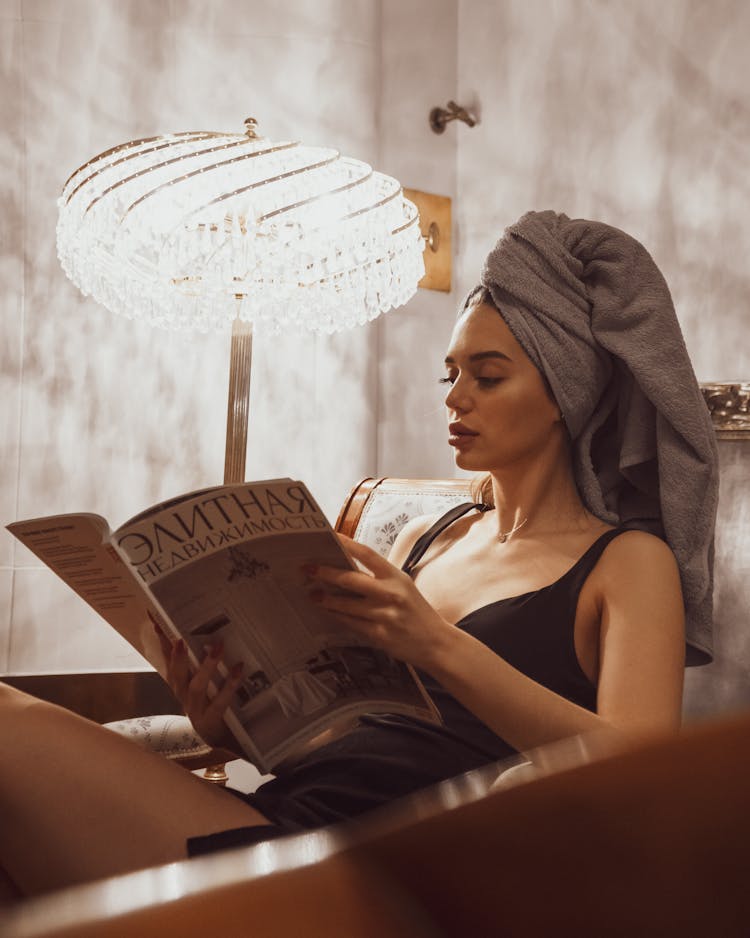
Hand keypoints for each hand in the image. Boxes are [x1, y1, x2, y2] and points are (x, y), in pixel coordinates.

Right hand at [154, 625, 244, 752]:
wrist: (221, 742)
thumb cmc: (211, 706)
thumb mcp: (202, 684)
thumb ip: (202, 663)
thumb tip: (210, 633)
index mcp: (180, 686)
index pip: (168, 661)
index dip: (162, 643)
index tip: (157, 622)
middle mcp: (183, 697)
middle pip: (176, 676)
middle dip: (176, 657)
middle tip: (178, 638)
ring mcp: (196, 711)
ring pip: (197, 687)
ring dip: (206, 666)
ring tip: (217, 647)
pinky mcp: (211, 721)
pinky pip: (220, 702)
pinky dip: (229, 685)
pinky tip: (239, 669)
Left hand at [307, 534, 454, 670]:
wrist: (435, 642)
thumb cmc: (416, 611)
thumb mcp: (403, 586)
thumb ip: (379, 578)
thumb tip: (347, 568)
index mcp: (396, 577)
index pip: (367, 554)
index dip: (347, 543)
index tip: (330, 536)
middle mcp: (390, 593)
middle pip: (350, 579)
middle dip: (325, 573)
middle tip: (308, 569)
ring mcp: (383, 615)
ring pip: (345, 604)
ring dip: (325, 598)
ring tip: (313, 593)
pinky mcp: (378, 634)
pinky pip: (350, 623)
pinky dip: (337, 616)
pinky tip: (328, 611)